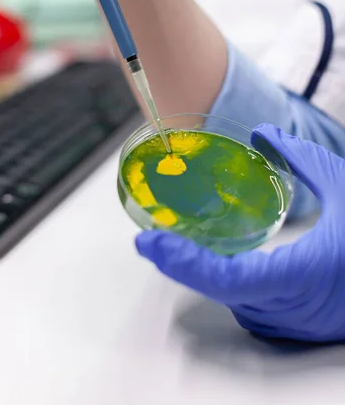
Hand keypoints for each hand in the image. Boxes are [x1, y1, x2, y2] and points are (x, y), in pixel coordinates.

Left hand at [136, 124, 344, 341]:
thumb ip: (301, 157)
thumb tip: (262, 132)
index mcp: (309, 272)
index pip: (230, 279)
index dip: (185, 264)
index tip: (151, 243)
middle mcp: (298, 308)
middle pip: (222, 294)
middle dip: (185, 267)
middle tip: (156, 241)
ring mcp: (300, 324)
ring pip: (235, 306)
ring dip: (205, 279)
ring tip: (180, 248)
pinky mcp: (302, 328)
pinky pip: (252, 311)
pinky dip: (229, 289)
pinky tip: (220, 265)